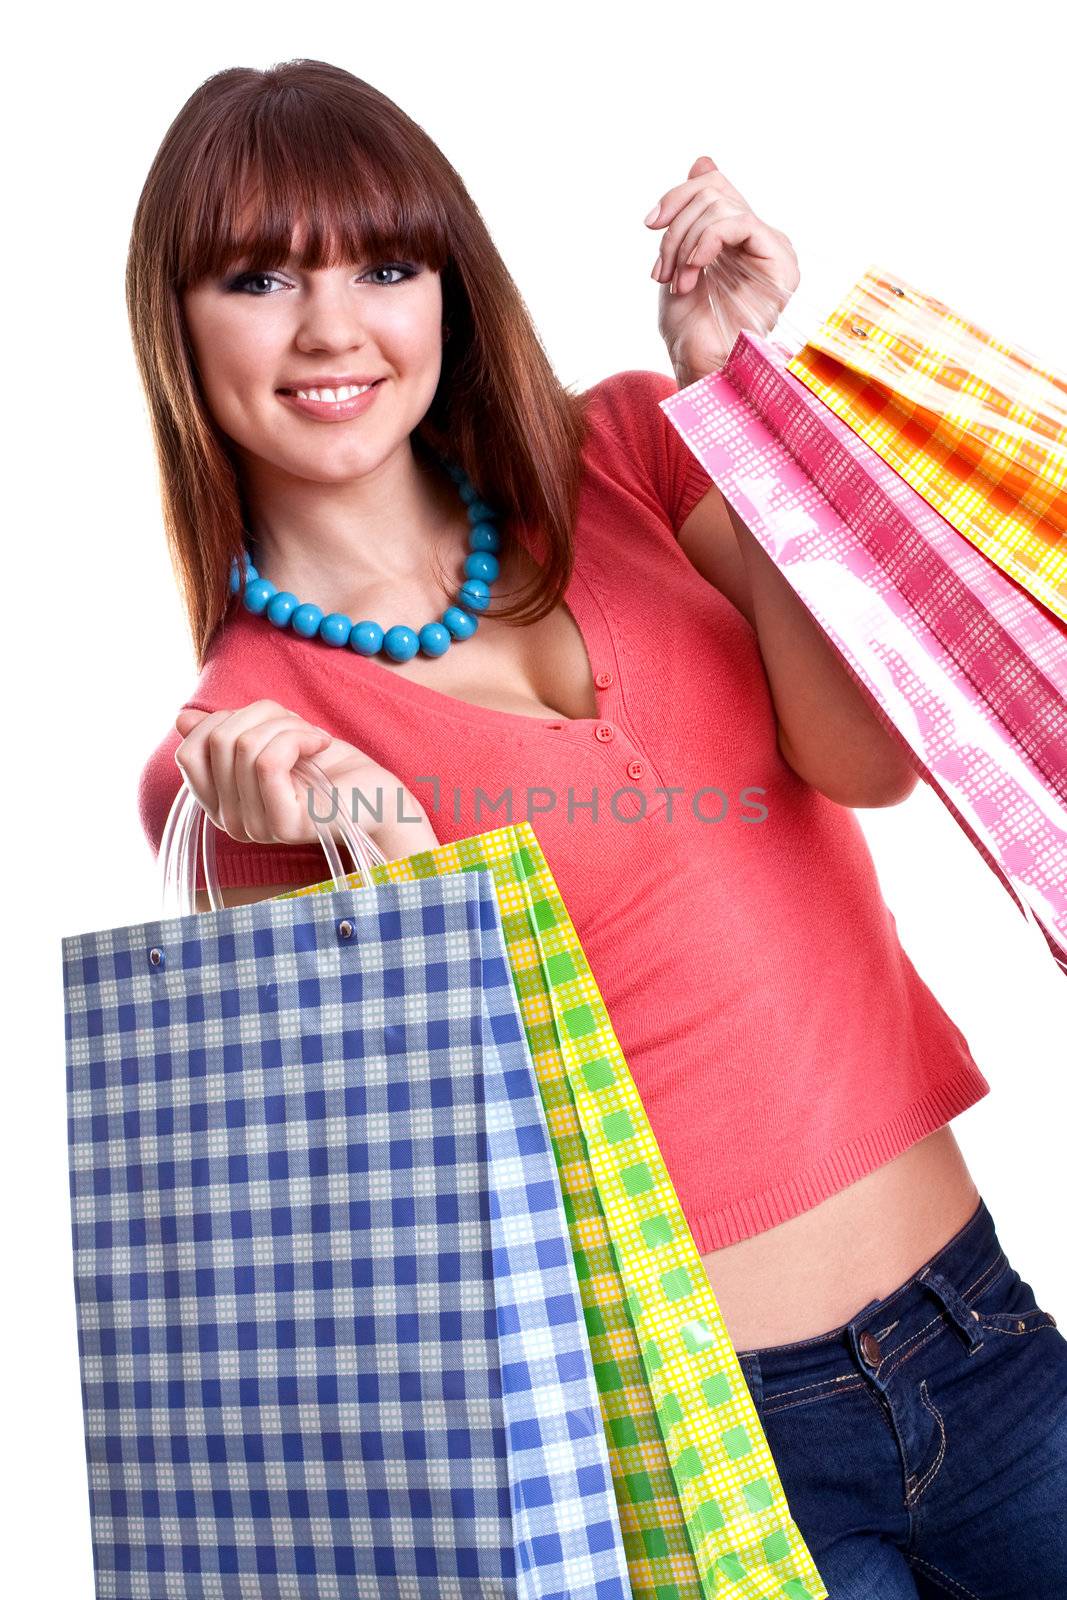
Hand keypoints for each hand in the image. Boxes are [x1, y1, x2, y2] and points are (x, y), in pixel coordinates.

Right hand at [174, 700, 440, 861]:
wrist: (378, 795)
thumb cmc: (329, 768)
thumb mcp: (271, 739)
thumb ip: (229, 733)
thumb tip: (182, 720)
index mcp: (220, 803)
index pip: (189, 751)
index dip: (225, 720)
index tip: (268, 721)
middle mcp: (229, 821)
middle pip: (216, 740)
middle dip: (261, 715)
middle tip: (299, 725)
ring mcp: (253, 827)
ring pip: (243, 745)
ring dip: (286, 725)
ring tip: (313, 737)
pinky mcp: (281, 824)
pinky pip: (267, 760)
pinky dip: (297, 737)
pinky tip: (321, 743)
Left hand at [645, 154, 799, 382]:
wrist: (697, 367)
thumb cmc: (689, 326)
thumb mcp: (680, 258)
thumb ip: (692, 213)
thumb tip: (703, 158)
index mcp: (741, 236)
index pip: (714, 186)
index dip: (677, 196)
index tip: (649, 224)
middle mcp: (762, 238)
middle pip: (714, 191)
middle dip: (676, 228)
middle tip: (662, 270)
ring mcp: (774, 250)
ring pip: (721, 206)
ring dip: (685, 243)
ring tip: (676, 281)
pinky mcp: (780, 262)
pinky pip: (739, 223)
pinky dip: (705, 243)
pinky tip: (692, 273)